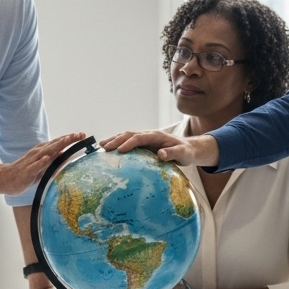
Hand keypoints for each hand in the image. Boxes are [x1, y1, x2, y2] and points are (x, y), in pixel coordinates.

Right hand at [0, 132, 86, 195]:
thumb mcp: (42, 165)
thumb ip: (52, 159)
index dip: (70, 139)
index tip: (83, 135)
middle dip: (68, 139)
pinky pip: (35, 165)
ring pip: (46, 151)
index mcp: (42, 151)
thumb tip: (64, 153)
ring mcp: (32, 161)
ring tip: (67, 140)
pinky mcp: (27, 171)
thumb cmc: (25, 173)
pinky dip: (41, 161)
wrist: (5, 179)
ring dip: (57, 145)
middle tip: (80, 134)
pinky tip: (47, 158)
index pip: (58, 143)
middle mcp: (38, 153)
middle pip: (55, 144)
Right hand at [99, 130, 217, 166]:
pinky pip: (128, 141)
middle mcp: (149, 134)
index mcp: (157, 136)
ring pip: (126, 135)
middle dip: (116, 140)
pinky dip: (118, 143)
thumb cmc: (186, 152)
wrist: (188, 148)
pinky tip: (109, 149)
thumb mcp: (183, 154)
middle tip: (104, 148)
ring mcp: (145, 138)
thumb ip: (172, 154)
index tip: (120, 150)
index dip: (129, 143)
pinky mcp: (143, 143)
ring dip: (114, 139)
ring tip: (101, 146)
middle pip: (129, 134)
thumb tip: (160, 154)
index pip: (140, 138)